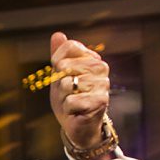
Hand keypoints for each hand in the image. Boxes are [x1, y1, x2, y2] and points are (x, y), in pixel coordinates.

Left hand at [49, 31, 110, 150]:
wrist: (77, 125)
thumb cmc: (69, 99)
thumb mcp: (59, 76)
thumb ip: (58, 55)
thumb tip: (57, 35)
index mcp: (91, 58)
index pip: (69, 46)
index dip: (57, 62)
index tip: (61, 75)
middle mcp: (101, 67)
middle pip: (65, 66)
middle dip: (59, 83)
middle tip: (69, 93)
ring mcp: (102, 84)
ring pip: (67, 84)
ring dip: (64, 98)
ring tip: (73, 102)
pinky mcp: (101, 101)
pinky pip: (71, 101)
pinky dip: (69, 109)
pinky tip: (77, 111)